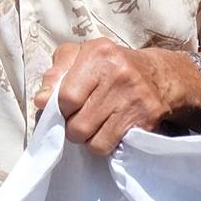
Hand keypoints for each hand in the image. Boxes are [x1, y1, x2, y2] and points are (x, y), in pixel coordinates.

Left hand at [33, 39, 178, 155]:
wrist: (159, 75)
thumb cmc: (110, 64)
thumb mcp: (80, 55)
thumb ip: (56, 73)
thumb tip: (41, 100)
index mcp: (98, 54)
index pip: (67, 97)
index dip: (60, 109)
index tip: (64, 108)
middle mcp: (119, 75)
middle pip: (79, 124)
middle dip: (71, 128)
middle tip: (76, 120)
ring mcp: (135, 100)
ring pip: (95, 142)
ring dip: (88, 140)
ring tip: (91, 126)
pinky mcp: (147, 120)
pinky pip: (113, 147)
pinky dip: (105, 144)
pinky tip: (107, 131)